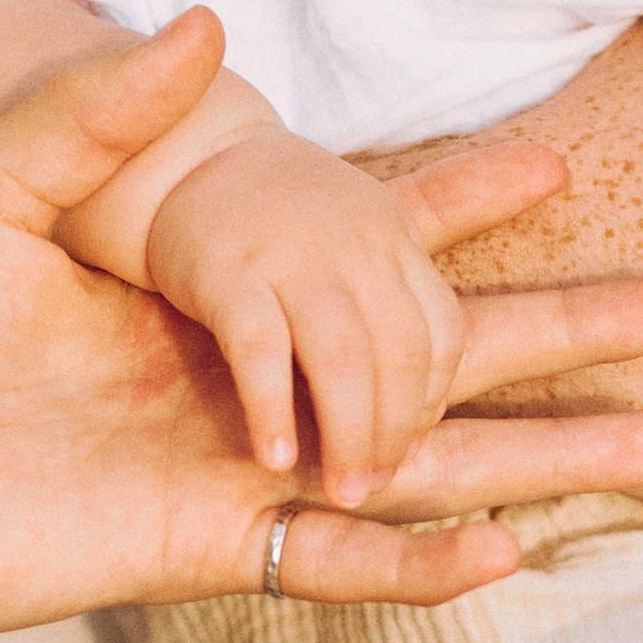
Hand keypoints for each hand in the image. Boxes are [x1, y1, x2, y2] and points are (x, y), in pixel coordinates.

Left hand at [0, 16, 642, 642]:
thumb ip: (98, 105)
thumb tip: (204, 16)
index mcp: (227, 290)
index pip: (375, 233)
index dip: (466, 195)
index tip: (561, 161)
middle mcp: (265, 382)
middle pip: (456, 352)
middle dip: (575, 329)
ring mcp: (251, 470)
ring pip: (437, 464)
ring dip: (551, 452)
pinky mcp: (214, 545)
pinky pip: (346, 565)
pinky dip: (426, 563)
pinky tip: (514, 544)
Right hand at [146, 124, 465, 504]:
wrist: (181, 153)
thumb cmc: (281, 218)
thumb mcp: (365, 230)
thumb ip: (418, 274)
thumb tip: (461, 364)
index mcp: (393, 238)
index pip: (443, 332)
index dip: (433, 398)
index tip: (413, 447)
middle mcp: (354, 242)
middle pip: (404, 351)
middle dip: (399, 429)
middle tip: (381, 485)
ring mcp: (290, 254)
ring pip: (345, 356)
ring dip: (352, 432)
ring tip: (346, 489)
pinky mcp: (223, 271)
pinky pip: (260, 350)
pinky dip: (274, 408)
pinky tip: (278, 459)